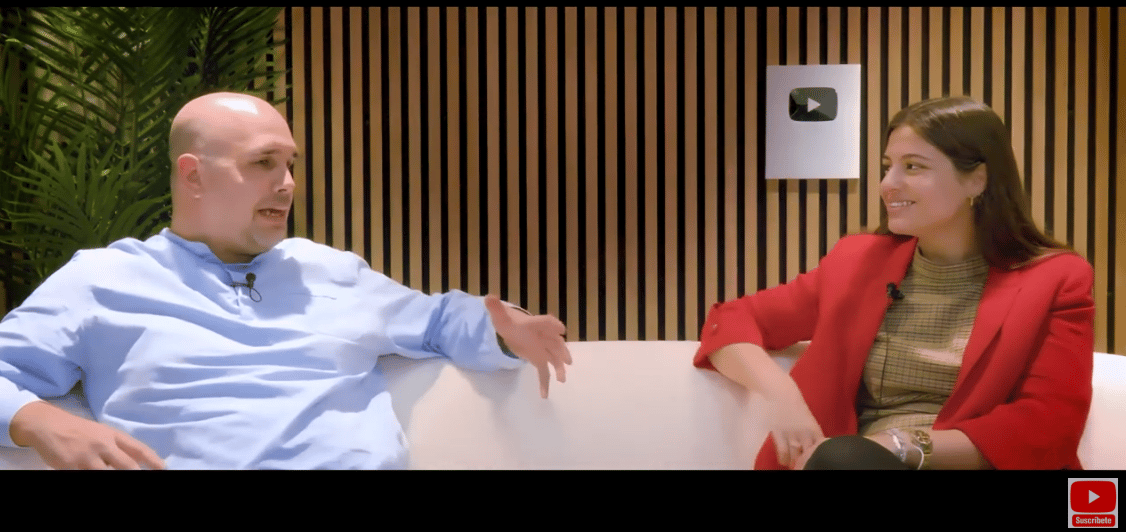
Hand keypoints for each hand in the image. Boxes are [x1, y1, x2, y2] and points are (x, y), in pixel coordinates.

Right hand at [10, 401, 165, 469]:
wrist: (48, 425)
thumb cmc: (78, 430)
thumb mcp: (101, 433)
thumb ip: (118, 447)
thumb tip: (137, 461)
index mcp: (113, 435)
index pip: (139, 449)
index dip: (153, 460)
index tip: (162, 468)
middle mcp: (103, 445)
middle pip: (127, 466)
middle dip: (136, 474)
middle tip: (142, 479)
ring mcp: (87, 456)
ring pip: (107, 474)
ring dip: (114, 476)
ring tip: (116, 476)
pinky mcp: (71, 466)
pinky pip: (87, 476)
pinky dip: (93, 478)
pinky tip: (93, 474)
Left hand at [484, 295, 571, 398]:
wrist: (512, 330)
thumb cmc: (510, 323)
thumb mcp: (500, 317)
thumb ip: (495, 308)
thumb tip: (489, 297)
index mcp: (535, 324)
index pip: (545, 322)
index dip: (553, 325)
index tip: (561, 329)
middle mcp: (543, 337)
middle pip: (555, 343)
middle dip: (561, 351)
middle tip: (567, 360)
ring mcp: (543, 349)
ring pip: (554, 358)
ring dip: (559, 367)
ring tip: (562, 379)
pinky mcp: (539, 359)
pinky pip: (544, 372)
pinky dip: (545, 383)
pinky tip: (544, 395)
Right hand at [763, 388, 823, 468]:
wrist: (779, 391)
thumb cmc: (792, 397)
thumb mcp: (804, 412)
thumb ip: (807, 424)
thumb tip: (811, 434)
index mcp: (812, 426)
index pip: (820, 443)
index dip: (819, 451)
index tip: (819, 455)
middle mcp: (804, 433)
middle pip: (809, 451)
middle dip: (808, 458)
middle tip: (806, 464)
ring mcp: (791, 434)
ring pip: (795, 453)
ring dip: (796, 461)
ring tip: (795, 466)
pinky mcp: (779, 434)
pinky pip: (782, 450)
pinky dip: (783, 457)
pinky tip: (783, 462)